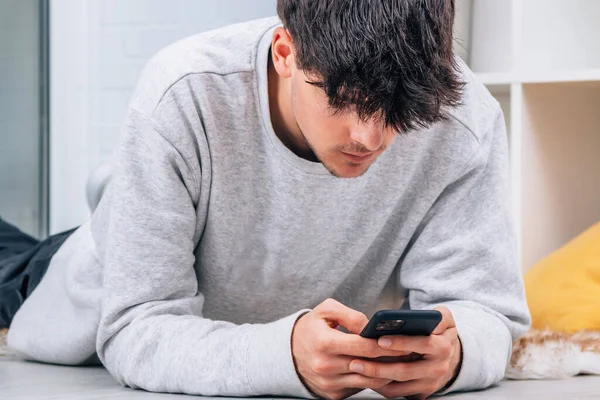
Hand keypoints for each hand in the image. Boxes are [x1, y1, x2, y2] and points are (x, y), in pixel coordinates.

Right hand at [291, 299, 405, 399]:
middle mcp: (325, 366)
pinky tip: (386, 370)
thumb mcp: (326, 310)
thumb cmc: (312, 327)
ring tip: (403, 362)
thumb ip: (351, 315)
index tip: (404, 341)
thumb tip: (372, 326)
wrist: (290, 351)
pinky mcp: (333, 394)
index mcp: (324, 343)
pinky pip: (361, 389)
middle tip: (412, 351)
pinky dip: (374, 380)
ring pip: (368, 382)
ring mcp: (329, 383)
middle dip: (393, 359)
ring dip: (388, 373)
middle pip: (369, 365)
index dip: (386, 344)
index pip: (363, 346)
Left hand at [352, 307, 461, 399]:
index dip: (401, 342)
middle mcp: (437, 368)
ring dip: (376, 378)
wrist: (452, 358)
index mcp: (443, 347)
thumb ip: (438, 315)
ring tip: (356, 368)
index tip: (380, 339)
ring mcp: (429, 383)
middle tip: (357, 360)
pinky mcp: (422, 393)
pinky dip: (381, 386)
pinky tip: (365, 377)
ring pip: (399, 384)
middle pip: (406, 370)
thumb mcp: (446, 319)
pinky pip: (398, 393)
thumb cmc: (441, 333)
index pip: (422, 344)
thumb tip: (423, 317)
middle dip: (380, 366)